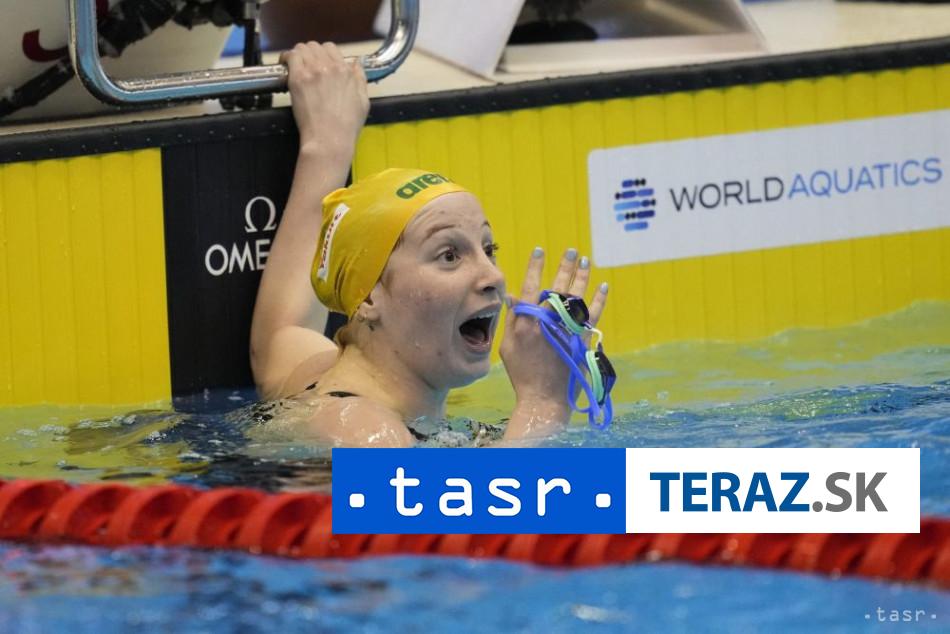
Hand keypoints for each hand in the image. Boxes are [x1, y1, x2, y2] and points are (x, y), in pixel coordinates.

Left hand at [280, 42, 369, 153]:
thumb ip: (360, 79)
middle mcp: (330, 66)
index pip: (331, 49)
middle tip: (307, 65)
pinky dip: (287, 58)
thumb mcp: (364, 102)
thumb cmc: (347, 126)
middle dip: (311, 53)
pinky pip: (290, 56)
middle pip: (316, 46)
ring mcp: (313, 71)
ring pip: (302, 48)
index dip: (324, 55)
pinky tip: (286, 65)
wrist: (330, 139)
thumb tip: (356, 64)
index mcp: (345, 71)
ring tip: (295, 65)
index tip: (320, 63)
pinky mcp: (298, 78)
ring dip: (299, 54)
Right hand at [499, 247, 607, 409]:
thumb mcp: (507, 347)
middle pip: (557, 287)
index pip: (531, 287)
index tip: (541, 250)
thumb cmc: (522, 374)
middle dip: (564, 266)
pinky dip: (598, 300)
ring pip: (575, 297)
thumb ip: (511, 320)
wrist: (543, 398)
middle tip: (572, 251)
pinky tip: (602, 286)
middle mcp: (546, 323)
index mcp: (526, 323)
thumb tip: (512, 296)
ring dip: (581, 277)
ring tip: (585, 261)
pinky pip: (592, 315)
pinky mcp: (581, 340)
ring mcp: (566, 331)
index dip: (536, 267)